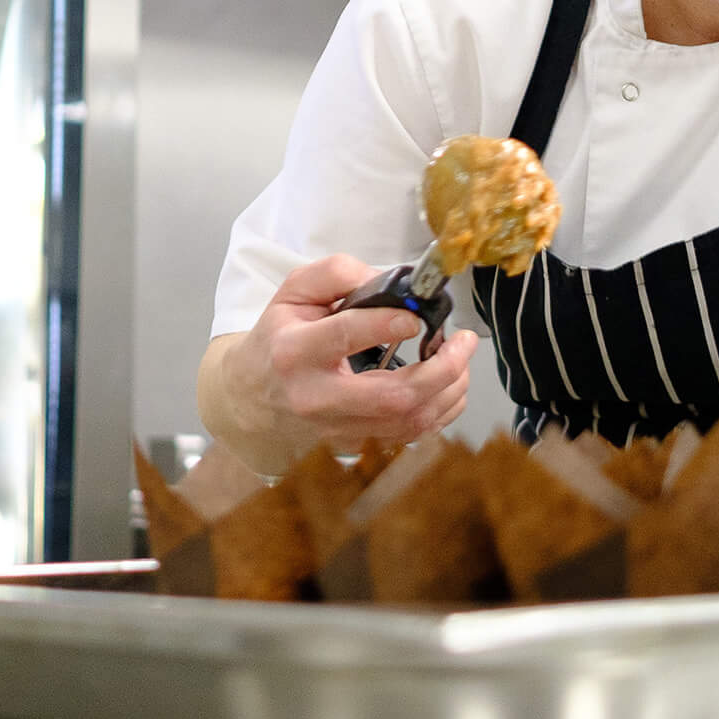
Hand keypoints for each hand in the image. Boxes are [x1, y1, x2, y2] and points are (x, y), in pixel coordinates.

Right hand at [201, 255, 477, 475]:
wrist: (255, 394)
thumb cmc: (280, 336)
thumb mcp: (293, 291)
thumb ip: (338, 274)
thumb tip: (392, 282)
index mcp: (295, 352)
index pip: (345, 338)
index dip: (388, 325)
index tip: (419, 316)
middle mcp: (316, 398)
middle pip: (393, 396)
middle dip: (442, 369)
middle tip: (463, 340)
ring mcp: (338, 429)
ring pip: (410, 420)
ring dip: (449, 388)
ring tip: (460, 357)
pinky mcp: (356, 445)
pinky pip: (412, 435)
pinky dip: (441, 409)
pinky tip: (448, 383)